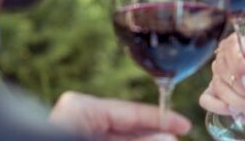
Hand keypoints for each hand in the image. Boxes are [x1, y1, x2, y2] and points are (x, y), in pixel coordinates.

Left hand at [49, 92, 190, 140]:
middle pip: (127, 127)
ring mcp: (78, 131)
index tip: (183, 125)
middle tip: (179, 139)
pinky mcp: (76, 140)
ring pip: (120, 139)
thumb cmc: (61, 139)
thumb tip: (169, 139)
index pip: (130, 111)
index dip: (160, 119)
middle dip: (153, 136)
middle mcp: (79, 117)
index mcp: (81, 108)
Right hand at [200, 28, 244, 127]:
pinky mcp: (219, 95)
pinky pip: (207, 100)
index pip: (230, 46)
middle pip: (222, 69)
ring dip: (241, 102)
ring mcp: (223, 76)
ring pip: (219, 87)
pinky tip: (240, 113)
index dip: (239, 65)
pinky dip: (221, 108)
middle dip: (243, 88)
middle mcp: (229, 56)